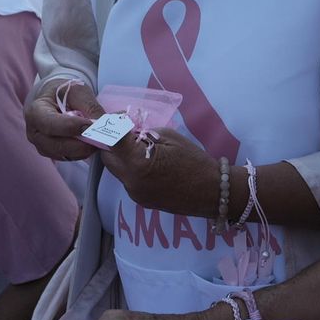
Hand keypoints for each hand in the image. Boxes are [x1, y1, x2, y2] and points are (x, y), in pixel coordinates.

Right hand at [26, 78, 105, 161]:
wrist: (55, 99)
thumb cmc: (64, 92)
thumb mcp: (77, 91)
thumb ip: (88, 106)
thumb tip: (102, 124)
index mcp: (35, 112)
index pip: (50, 124)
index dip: (71, 127)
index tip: (89, 125)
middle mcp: (34, 132)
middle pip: (56, 145)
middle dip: (80, 144)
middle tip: (100, 138)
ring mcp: (42, 146)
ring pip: (63, 154)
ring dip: (83, 150)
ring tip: (98, 140)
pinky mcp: (52, 153)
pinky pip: (68, 158)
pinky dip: (81, 153)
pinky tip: (91, 143)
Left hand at [100, 127, 219, 218]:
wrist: (212, 192)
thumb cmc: (194, 161)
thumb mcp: (169, 137)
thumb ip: (144, 134)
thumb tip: (130, 134)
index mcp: (137, 163)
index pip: (110, 140)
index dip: (110, 126)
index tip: (117, 119)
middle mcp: (130, 181)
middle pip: (107, 158)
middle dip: (112, 143)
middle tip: (127, 132)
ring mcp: (134, 194)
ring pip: (117, 170)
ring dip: (122, 157)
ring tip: (142, 149)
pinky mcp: (141, 201)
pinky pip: (128, 180)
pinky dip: (133, 170)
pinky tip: (150, 165)